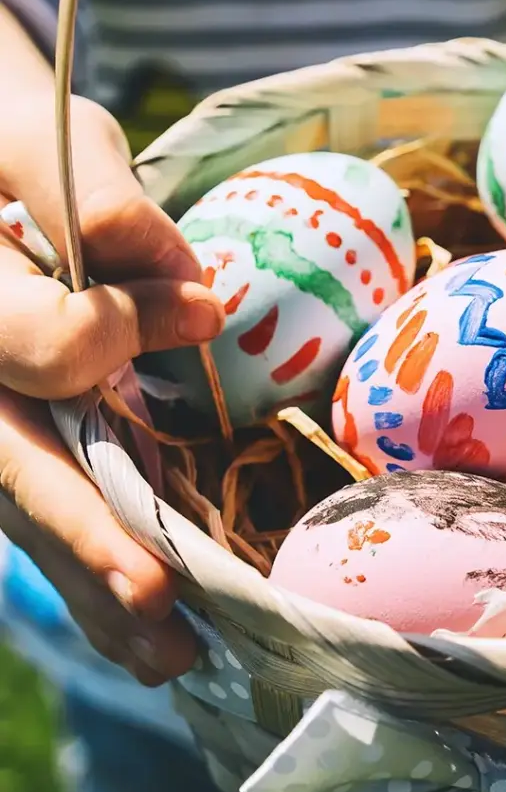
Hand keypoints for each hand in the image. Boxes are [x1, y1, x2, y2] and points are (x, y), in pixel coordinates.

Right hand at [0, 92, 223, 683]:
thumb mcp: (42, 136)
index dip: (123, 331)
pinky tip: (149, 624)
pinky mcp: (18, 436)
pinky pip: (45, 508)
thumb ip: (92, 195)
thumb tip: (183, 284)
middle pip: (14, 468)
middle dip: (87, 533)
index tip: (201, 313)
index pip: (43, 345)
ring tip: (171, 656)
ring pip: (27, 511)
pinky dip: (95, 568)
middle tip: (158, 597)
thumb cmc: (8, 145)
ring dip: (97, 587)